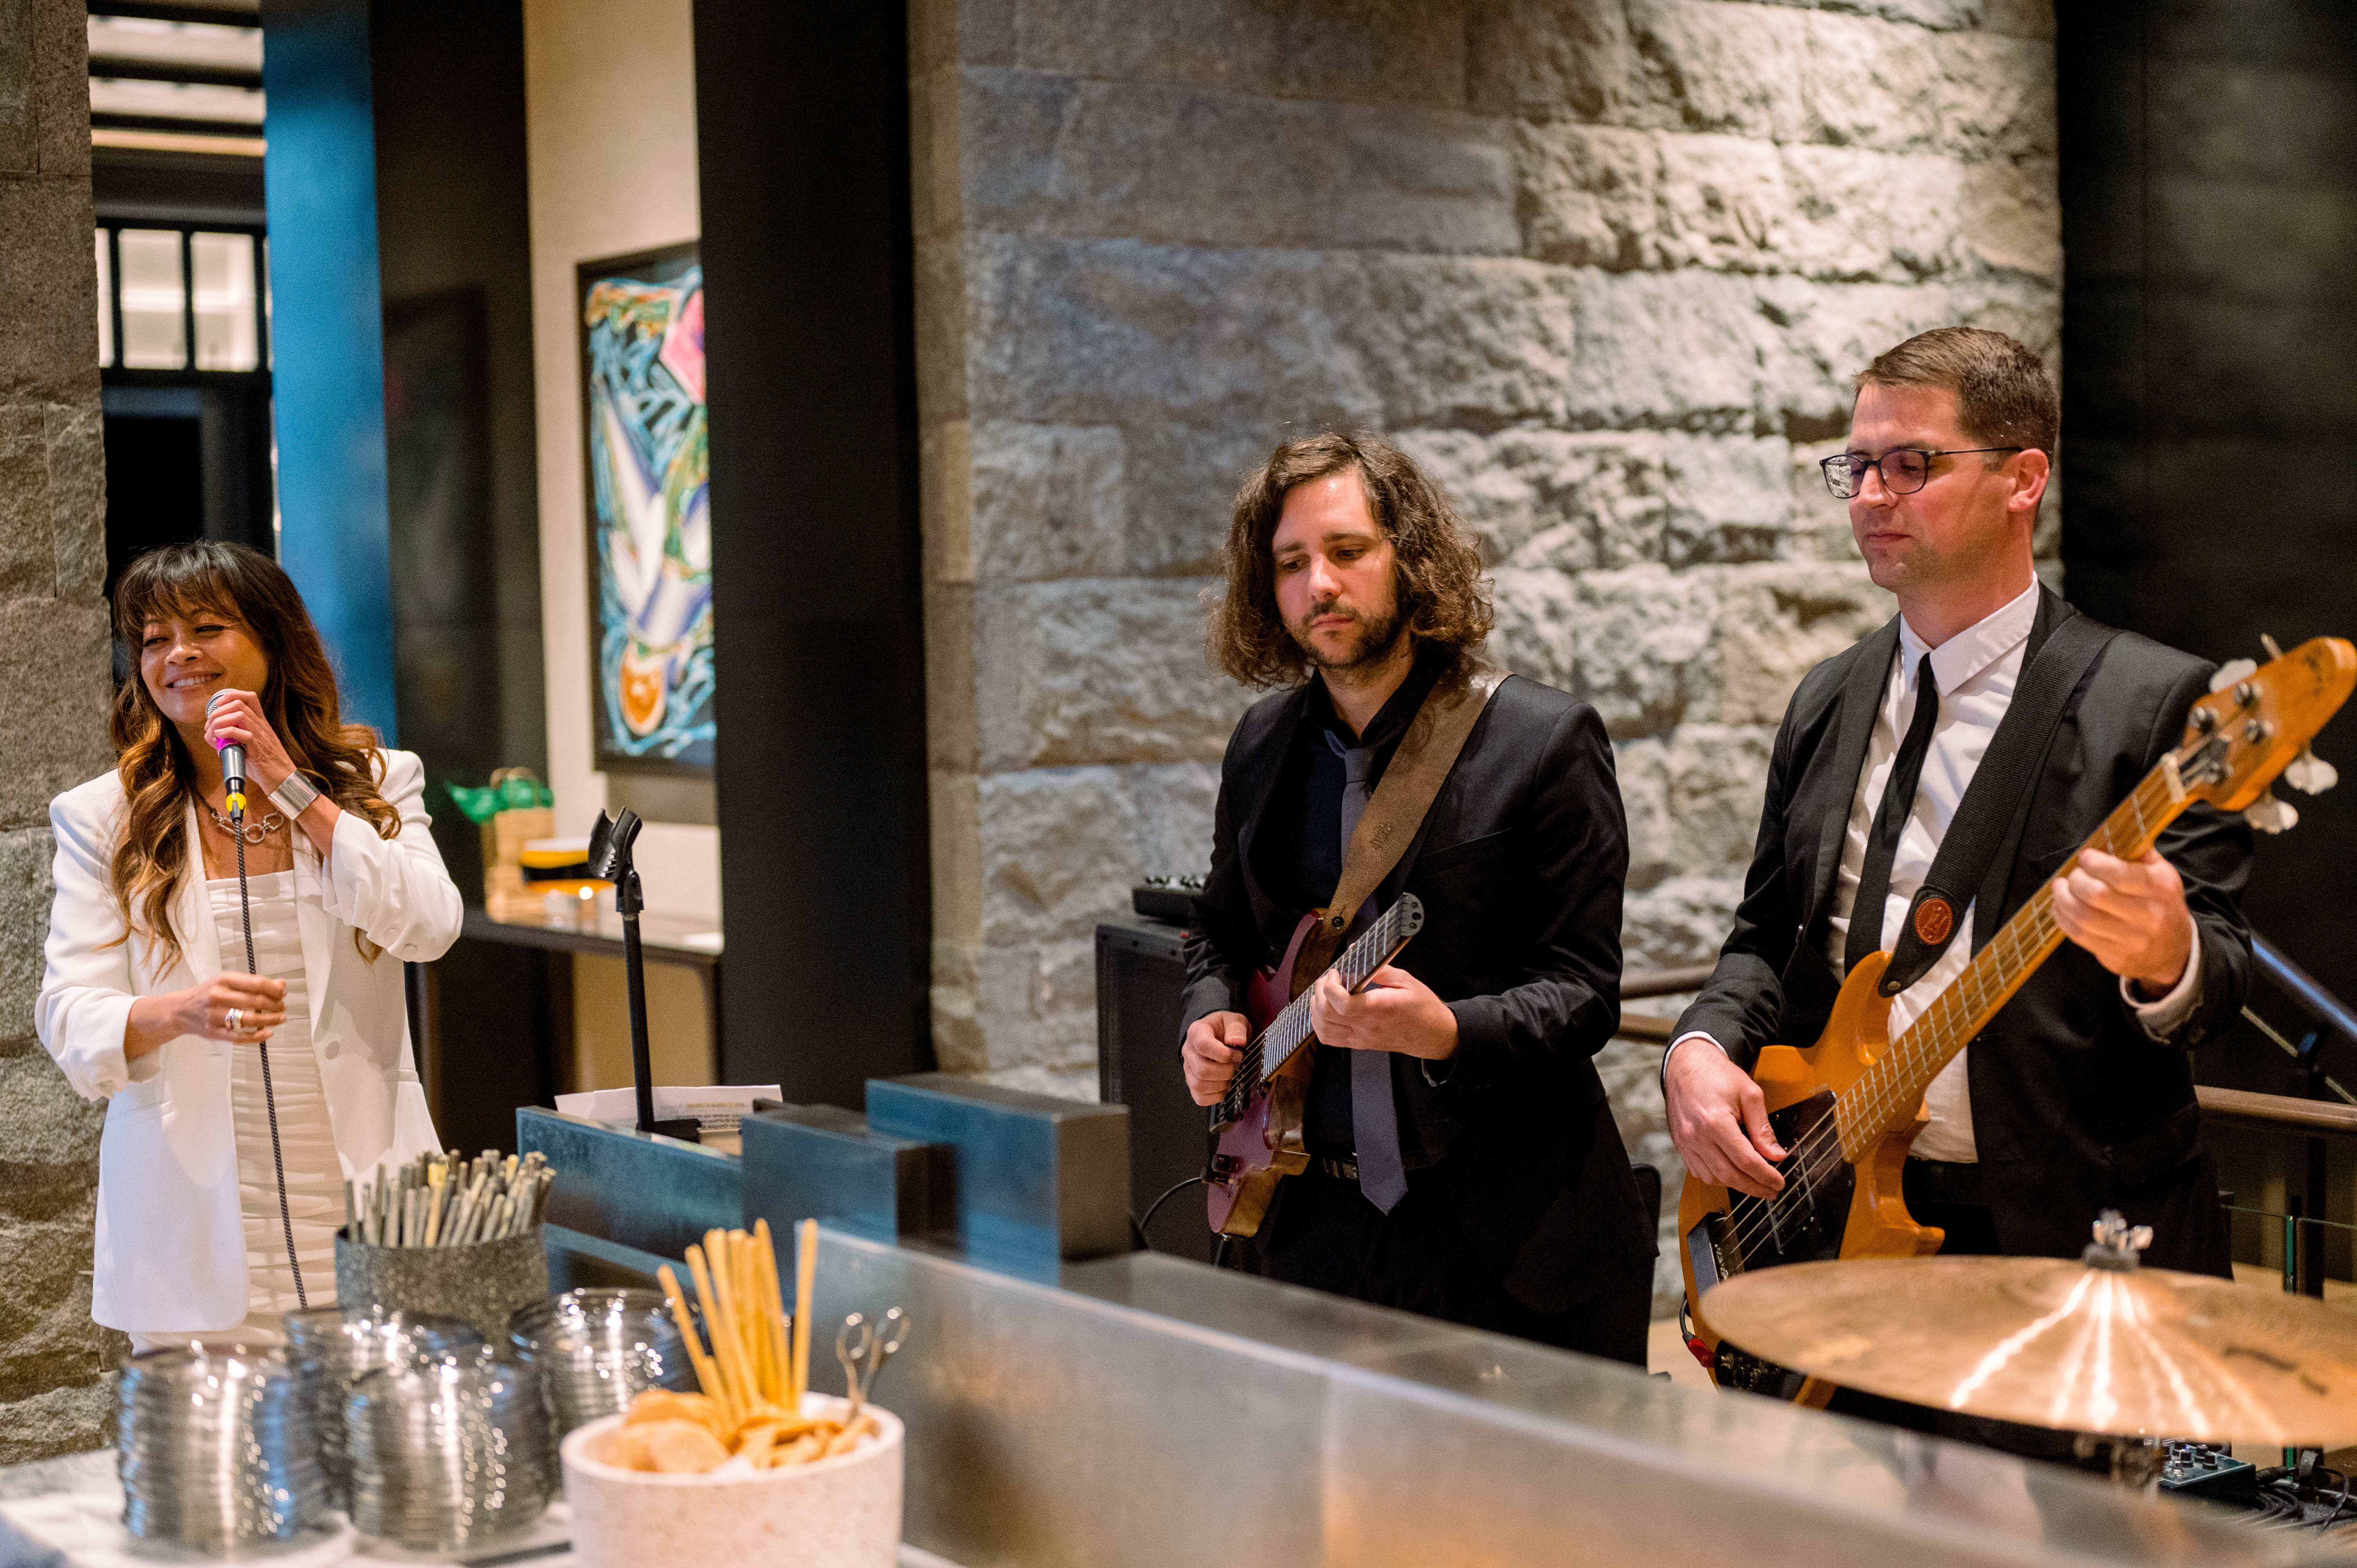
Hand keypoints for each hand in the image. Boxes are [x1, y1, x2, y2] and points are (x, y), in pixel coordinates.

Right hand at [178, 973, 286, 1041]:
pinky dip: (256, 1037)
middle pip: (256, 1002)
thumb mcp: (229, 982)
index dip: (275, 990)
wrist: (180, 1009)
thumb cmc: (210, 993)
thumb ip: (255, 983)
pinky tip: (268, 1033)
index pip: (257, 984)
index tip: (283, 994)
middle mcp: (219, 996)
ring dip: (271, 1020)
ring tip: (281, 1018)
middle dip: (275, 1005)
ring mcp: (215, 1015)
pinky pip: (239, 1037)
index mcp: (224, 980)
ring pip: (250, 1019)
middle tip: (283, 1007)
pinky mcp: (213, 1032)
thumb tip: (281, 984)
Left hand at [201, 688, 296, 792]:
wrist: (282, 779)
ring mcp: (261, 737)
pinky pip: (244, 734)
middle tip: (211, 723)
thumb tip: (213, 735)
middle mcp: (261, 726)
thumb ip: (233, 738)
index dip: (230, 696)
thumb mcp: (250, 746)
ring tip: (215, 731)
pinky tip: (220, 738)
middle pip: (239, 704)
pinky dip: (227, 733)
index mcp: (260, 723)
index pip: (249, 698)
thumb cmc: (265, 765)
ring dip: (221, 720)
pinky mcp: (258, 750)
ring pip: (240, 715)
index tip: (217, 706)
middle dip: (219, 711)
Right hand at [1182, 1011, 1247, 1105]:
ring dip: (1221, 1084)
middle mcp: (1188, 1051)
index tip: (1238, 1054)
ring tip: (1229, 1075)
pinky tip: (1224, 1086)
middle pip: (1202, 1070)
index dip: (1224, 1054)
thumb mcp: (1234, 1021)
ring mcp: (1188, 1068)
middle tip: (1234, 1065)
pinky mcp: (1192, 1082)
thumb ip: (1237, 1029)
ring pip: (1199, 1085)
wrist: (1218, 1035)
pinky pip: (1199, 1097)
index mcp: (1196, 1032)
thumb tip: (1238, 1042)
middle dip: (1225, 1072)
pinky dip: (1215, 1096)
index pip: (1203, 1046)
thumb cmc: (1225, 1028)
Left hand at [1308, 965, 1457, 1060]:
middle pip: (1327, 1015)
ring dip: (1317, 1009)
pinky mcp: (1359, 1044)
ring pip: (1324, 1029)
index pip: (1343, 1004)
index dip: (1331, 986)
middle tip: (1329, 979)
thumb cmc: (1423, 1008)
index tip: (1336, 973)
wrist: (1433, 1035)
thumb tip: (1357, 953)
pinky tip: (1327, 1011)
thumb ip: (1379, 968)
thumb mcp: (1406, 980)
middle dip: (1320, 992)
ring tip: (1325, 994)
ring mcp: (1361, 1038)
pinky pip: (1330, 1039)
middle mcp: (1367, 1026)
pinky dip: (1321, 1024)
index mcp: (1379, 1009)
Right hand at [1664, 1036, 1785, 1199]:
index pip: (1746, 1160)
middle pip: (1730, 1175)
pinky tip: (1730, 1172)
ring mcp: (1686, 1142)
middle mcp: (1697, 1135)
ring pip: (1713, 1178)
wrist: (1687, 1064)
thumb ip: (1762, 1127)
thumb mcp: (1749, 1094)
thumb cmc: (1716, 1074)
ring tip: (1753, 1182)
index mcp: (1715, 1121)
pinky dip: (1717, 1177)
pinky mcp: (1681, 1144)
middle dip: (1754, 1187)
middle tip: (1771, 1190)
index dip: (1766, 1176)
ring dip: (1736, 1184)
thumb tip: (1775, 1154)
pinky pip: (1699, 1171)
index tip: (1779, 1182)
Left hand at [2050, 847, 2194, 993]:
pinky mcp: (2115, 957)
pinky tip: (2061, 907)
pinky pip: (2079, 936)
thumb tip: (2115, 833)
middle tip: (2073, 875)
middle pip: (2097, 895)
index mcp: (2161, 890)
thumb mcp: (2163, 876)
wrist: (2174, 951)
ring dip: (2063, 899)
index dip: (2096, 864)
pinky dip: (2063, 918)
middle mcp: (2149, 916)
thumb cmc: (2162, 905)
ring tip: (2061, 888)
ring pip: (2084, 917)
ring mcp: (2132, 940)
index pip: (2121, 875)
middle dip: (2076, 880)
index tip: (2086, 857)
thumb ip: (2141, 854)